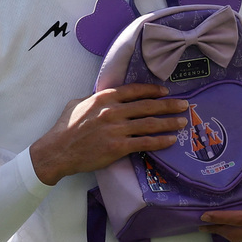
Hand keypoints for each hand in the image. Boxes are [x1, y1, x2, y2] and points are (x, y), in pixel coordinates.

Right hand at [29, 83, 190, 185]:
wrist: (57, 151)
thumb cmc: (65, 128)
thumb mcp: (77, 105)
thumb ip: (95, 100)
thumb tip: (106, 98)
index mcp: (104, 99)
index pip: (135, 91)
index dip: (153, 91)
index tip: (165, 92)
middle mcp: (113, 112)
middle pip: (148, 106)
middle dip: (169, 105)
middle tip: (184, 105)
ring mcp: (117, 130)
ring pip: (150, 124)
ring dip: (169, 123)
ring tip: (182, 122)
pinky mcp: (118, 147)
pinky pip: (145, 143)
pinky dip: (160, 141)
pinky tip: (170, 140)